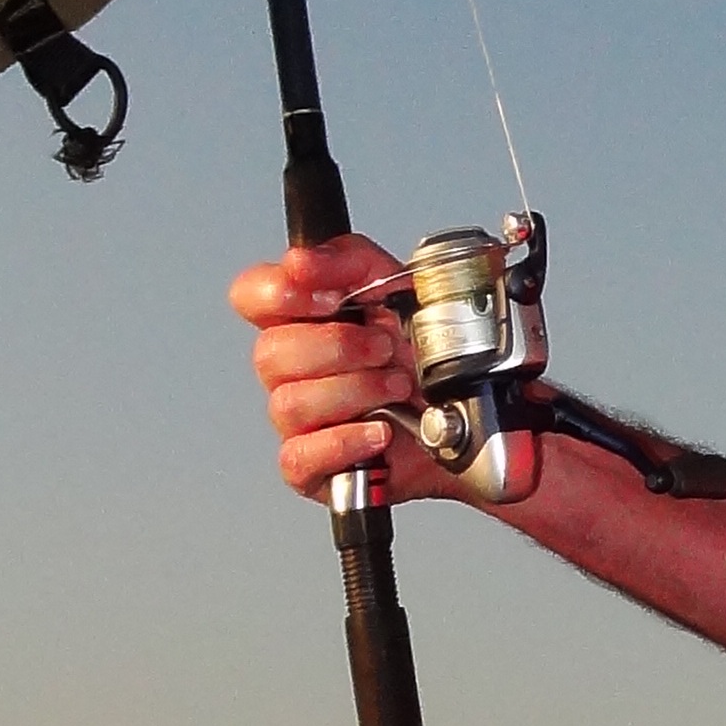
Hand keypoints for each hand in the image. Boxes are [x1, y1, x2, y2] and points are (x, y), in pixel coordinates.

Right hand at [228, 235, 452, 502]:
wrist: (473, 418)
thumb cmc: (431, 358)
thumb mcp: (407, 289)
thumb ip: (353, 260)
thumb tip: (302, 259)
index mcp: (306, 319)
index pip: (251, 295)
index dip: (278, 293)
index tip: (331, 298)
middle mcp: (294, 368)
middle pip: (270, 352)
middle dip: (339, 347)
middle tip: (387, 349)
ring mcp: (300, 419)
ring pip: (289, 403)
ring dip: (355, 391)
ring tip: (399, 388)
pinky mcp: (311, 465)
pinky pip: (300, 456)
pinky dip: (345, 441)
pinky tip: (380, 430)